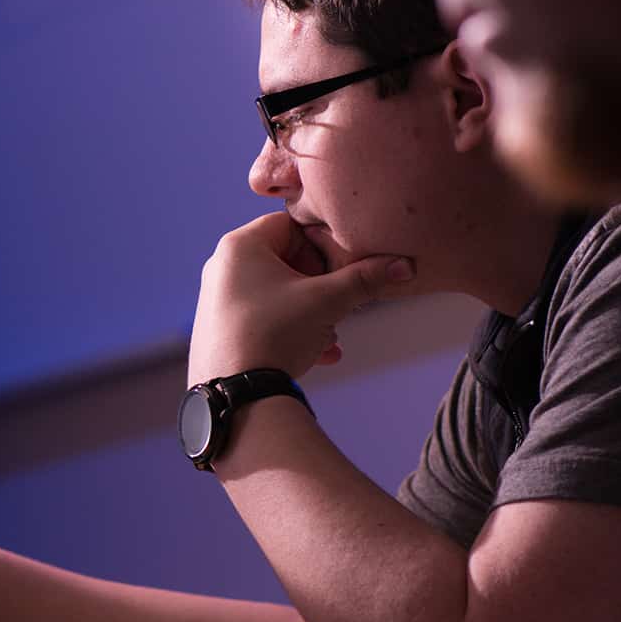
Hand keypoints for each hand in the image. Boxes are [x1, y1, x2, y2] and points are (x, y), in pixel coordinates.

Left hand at [188, 211, 414, 385]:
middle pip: (283, 261)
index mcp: (240, 246)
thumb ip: (366, 278)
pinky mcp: (219, 332)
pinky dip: (290, 332)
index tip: (338, 269)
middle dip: (318, 285)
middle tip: (337, 303)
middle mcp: (221, 268)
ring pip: (276, 295)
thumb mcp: (328, 301)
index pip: (289, 226)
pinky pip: (261, 320)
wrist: (237, 395)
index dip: (320, 245)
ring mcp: (217, 301)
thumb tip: (403, 266)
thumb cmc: (275, 334)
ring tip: (329, 334)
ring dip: (309, 313)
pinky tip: (319, 354)